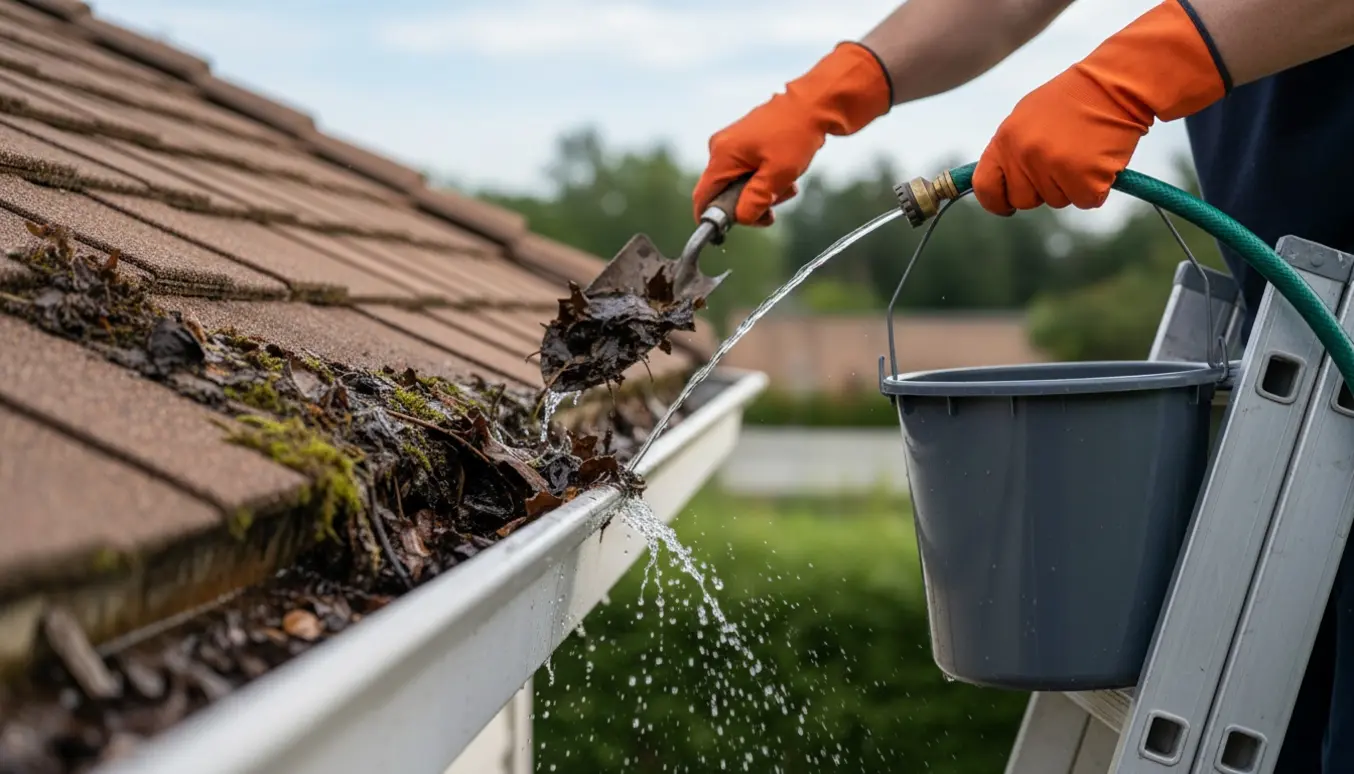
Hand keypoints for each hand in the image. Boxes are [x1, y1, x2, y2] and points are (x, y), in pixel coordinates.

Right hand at [693, 42, 892, 226]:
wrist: (816, 103)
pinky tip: (787, 174)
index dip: (711, 219)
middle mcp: (722, 148)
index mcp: (722, 155)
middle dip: (749, 205)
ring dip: (763, 193)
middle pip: (724, 193)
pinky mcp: (748, 143)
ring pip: (741, 185)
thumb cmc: (796, 134)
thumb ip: (755, 200)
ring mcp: (735, 144)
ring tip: (787, 185)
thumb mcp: (777, 175)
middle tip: (773, 208)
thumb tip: (742, 218)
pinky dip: (767, 179)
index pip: (703, 196)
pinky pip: (750, 172)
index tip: (725, 236)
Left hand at [973, 0, 1228, 214]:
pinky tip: (1100, 160)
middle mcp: (1024, 156)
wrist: (1116, 84)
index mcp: (1005, 139)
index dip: (996, 201)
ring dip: (1071, 184)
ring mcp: (1053, 168)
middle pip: (1023, 200)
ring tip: (1084, 151)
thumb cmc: (1074, 99)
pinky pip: (1086, 200)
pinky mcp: (1084, 179)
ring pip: (1057, 200)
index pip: (985, 186)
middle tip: (1063, 160)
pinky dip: (1097, 187)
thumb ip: (1011, 149)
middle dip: (1042, 189)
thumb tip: (1000, 180)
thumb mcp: (1028, 117)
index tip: (1007, 205)